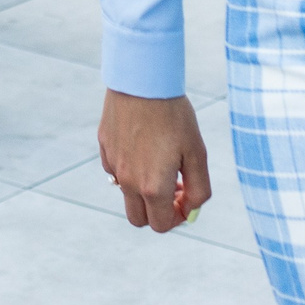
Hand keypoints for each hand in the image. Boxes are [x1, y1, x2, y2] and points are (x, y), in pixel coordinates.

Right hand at [98, 88, 211, 231]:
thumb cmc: (174, 116)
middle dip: (157, 212)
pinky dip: (130, 170)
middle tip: (173, 188)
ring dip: (144, 191)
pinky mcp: (105, 147)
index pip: (161, 225)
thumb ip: (199, 189)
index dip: (177, 218)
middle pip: (139, 219)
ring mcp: (113, 165)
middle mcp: (128, 181)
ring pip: (126, 195)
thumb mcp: (197, 153)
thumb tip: (192, 210)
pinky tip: (143, 145)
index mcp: (152, 187)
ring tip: (161, 163)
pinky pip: (116, 171)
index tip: (185, 199)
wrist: (142, 80)